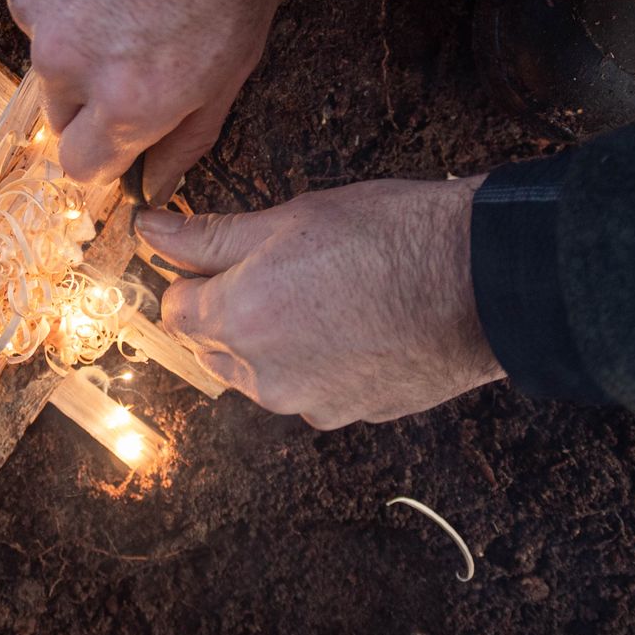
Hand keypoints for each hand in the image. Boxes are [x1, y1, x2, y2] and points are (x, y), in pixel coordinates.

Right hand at [7, 0, 336, 200]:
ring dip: (76, 39)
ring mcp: (36, 9)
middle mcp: (67, 65)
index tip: (127, 133)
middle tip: (139, 51)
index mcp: (126, 104)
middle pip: (59, 115)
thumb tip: (158, 185)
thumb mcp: (235, 64)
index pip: (82, 167)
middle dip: (92, 100)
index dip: (108, 153)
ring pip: (45, 52)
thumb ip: (188, 137)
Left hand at [136, 176, 503, 427]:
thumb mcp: (289, 219)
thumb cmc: (389, 237)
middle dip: (228, 312)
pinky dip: (318, 363)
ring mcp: (310, 404)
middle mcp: (264, 377)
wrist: (483, 281)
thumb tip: (151, 231)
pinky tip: (352, 325)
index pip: (175, 311)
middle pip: (214, 348)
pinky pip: (311, 391)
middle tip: (275, 268)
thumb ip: (211, 236)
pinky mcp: (353, 415)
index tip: (214, 257)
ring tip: (320, 294)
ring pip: (261, 375)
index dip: (192, 279)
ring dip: (272, 342)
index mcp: (237, 321)